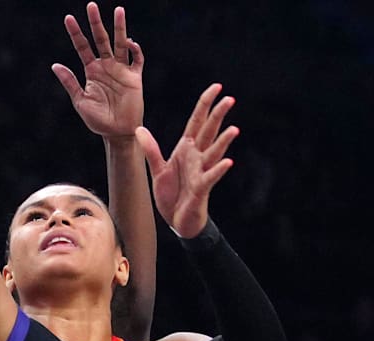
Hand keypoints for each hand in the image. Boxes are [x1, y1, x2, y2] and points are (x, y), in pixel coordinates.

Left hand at [52, 3, 143, 138]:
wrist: (117, 133)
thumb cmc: (98, 120)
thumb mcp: (80, 101)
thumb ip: (69, 82)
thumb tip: (55, 65)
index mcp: (91, 71)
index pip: (82, 47)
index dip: (76, 33)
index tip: (68, 18)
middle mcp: (106, 66)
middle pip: (101, 39)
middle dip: (96, 23)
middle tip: (91, 5)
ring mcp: (121, 70)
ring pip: (120, 44)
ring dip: (120, 27)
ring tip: (119, 10)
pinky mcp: (135, 77)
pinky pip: (136, 59)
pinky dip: (135, 50)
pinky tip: (130, 43)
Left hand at [135, 84, 238, 237]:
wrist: (177, 219)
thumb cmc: (171, 194)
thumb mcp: (157, 170)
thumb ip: (151, 149)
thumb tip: (139, 129)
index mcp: (186, 149)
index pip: (197, 122)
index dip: (205, 105)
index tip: (216, 87)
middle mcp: (197, 157)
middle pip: (209, 132)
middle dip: (218, 116)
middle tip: (229, 98)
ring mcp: (201, 172)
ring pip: (214, 153)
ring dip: (223, 141)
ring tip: (234, 129)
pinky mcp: (201, 188)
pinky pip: (210, 177)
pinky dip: (218, 170)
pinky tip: (228, 162)